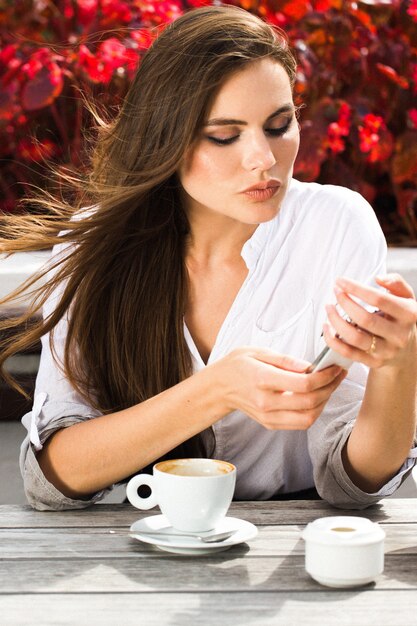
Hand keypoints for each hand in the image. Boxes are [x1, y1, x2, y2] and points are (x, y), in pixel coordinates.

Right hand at [217, 347, 345, 429]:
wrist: (218, 387)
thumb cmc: (237, 366)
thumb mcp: (258, 352)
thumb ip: (286, 360)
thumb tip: (310, 366)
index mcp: (262, 379)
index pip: (303, 384)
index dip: (325, 377)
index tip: (335, 367)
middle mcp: (265, 402)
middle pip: (310, 402)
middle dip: (330, 388)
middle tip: (338, 375)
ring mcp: (268, 416)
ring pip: (308, 418)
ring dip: (324, 402)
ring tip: (329, 386)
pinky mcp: (270, 424)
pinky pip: (300, 424)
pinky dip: (313, 411)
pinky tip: (316, 396)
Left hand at [323, 273, 416, 368]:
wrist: (408, 350)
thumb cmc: (402, 320)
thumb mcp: (407, 298)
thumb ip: (396, 283)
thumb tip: (379, 278)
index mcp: (408, 315)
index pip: (379, 299)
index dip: (356, 288)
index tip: (341, 281)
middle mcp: (398, 335)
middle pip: (365, 319)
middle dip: (345, 303)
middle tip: (336, 292)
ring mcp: (386, 351)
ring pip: (354, 337)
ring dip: (336, 321)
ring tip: (329, 308)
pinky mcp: (374, 362)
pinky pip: (348, 352)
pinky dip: (332, 340)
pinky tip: (327, 328)